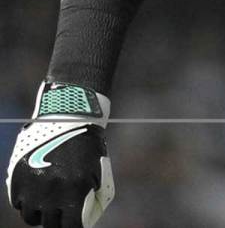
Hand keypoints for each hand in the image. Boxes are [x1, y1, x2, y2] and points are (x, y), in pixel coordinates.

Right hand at [6, 83, 113, 227]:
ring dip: (40, 215)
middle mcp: (49, 193)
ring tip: (47, 209)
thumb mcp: (98, 172)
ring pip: (30, 216)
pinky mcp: (17, 178)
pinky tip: (36, 197)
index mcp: (73, 192)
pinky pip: (18, 202)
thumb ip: (92, 196)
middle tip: (61, 219)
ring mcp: (30, 186)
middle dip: (57, 223)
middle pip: (49, 225)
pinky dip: (26, 203)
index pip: (70, 227)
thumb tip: (85, 217)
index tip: (74, 225)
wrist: (68, 118)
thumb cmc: (88, 145)